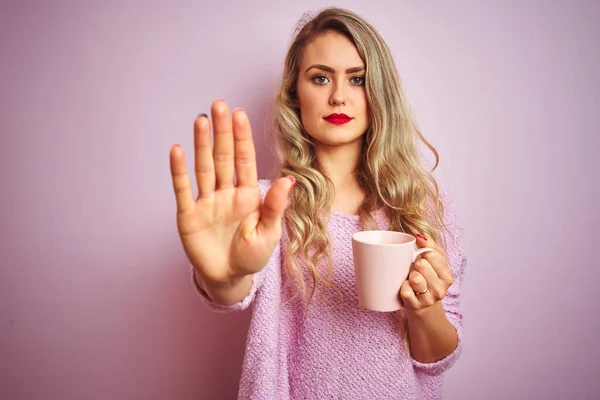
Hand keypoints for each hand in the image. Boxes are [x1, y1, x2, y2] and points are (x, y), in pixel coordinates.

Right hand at [169, 100, 294, 284]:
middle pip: (223, 157)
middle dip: (222, 131)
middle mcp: (226, 192)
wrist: (228, 278)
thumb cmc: (251, 256)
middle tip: (218, 104)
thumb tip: (289, 180)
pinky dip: (179, 171)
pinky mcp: (189, 215)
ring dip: (202, 144)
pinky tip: (177, 151)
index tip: (239, 114)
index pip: (244, 160)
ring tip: (201, 120)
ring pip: (204, 167)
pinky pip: (183, 190)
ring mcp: (206, 202)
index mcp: (248, 194)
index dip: (242, 137)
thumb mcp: (268, 233)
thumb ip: (274, 207)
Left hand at [399, 234, 453, 310]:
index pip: (432, 255)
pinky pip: (405, 291)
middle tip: (415, 269)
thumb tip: (419, 236)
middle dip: (415, 264)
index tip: (422, 258)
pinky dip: (403, 287)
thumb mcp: (432, 260)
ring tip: (411, 278)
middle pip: (422, 265)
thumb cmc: (425, 277)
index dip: (422, 253)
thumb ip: (429, 245)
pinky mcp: (415, 306)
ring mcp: (429, 299)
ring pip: (415, 278)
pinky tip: (406, 287)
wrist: (420, 302)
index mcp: (447, 276)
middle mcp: (441, 289)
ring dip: (409, 275)